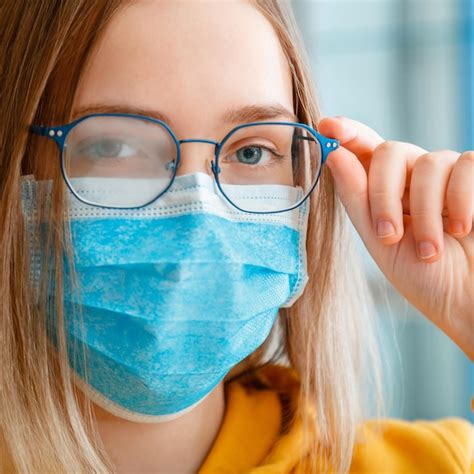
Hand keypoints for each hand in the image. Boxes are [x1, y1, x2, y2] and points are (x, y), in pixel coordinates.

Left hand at [318, 116, 473, 359]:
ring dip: (424, 213)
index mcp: (387, 190)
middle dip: (383, 195)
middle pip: (390, 152)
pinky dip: (459, 201)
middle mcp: (415, 177)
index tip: (328, 126)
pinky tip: (461, 229)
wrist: (468, 300)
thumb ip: (357, 199)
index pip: (366, 150)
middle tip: (388, 236)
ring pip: (428, 163)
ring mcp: (449, 176)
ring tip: (431, 250)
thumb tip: (333, 153)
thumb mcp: (381, 242)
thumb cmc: (425, 277)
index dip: (348, 133)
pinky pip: (464, 166)